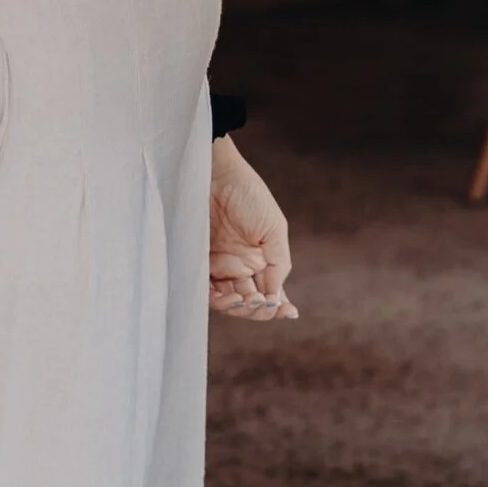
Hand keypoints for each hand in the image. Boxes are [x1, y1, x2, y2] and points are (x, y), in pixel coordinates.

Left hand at [209, 137, 296, 321]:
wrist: (216, 174)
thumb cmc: (249, 195)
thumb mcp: (274, 227)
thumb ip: (278, 263)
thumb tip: (277, 297)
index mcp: (261, 259)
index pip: (270, 292)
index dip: (278, 307)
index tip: (288, 312)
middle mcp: (240, 266)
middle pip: (250, 302)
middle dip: (259, 310)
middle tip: (262, 304)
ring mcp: (219, 266)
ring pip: (229, 301)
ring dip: (239, 309)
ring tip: (244, 301)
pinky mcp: (199, 262)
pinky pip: (206, 291)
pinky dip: (218, 301)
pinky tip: (229, 298)